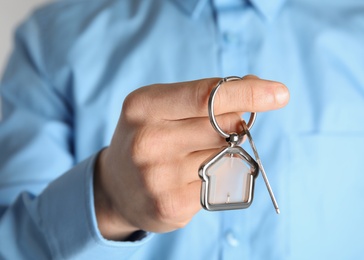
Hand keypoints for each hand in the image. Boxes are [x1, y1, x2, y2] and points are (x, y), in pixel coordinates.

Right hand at [94, 75, 289, 239]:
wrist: (116, 187)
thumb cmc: (148, 138)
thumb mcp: (163, 108)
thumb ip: (205, 97)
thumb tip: (257, 87)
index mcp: (144, 107)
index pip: (205, 96)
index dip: (247, 93)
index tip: (280, 93)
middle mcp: (147, 141)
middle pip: (222, 126)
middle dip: (232, 124)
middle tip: (217, 129)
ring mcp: (158, 177)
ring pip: (225, 156)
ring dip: (222, 153)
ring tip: (191, 156)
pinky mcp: (171, 206)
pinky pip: (218, 184)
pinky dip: (214, 177)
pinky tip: (189, 179)